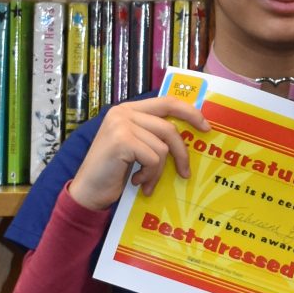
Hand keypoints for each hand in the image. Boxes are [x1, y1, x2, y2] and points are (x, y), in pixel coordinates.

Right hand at [66, 97, 207, 210]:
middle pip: (169, 128)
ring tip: (146, 181)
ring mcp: (121, 124)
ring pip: (162, 147)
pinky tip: (136, 181)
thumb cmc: (113, 172)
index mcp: (128, 110)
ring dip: (158, 171)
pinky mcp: (121, 140)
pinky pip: (153, 158)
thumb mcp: (135, 148)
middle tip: (185, 172)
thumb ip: (152, 135)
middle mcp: (123, 112)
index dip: (189, 112)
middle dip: (180, 153)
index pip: (166, 102)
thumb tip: (186, 137)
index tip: (206, 127)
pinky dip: (149, 174)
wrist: (88, 190)